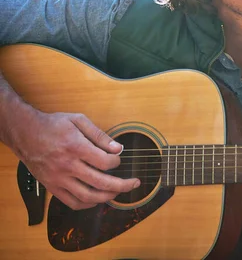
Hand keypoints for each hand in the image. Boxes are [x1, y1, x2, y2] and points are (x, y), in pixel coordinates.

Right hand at [9, 109, 139, 209]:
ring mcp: (59, 179)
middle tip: (134, 183)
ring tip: (119, 192)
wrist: (25, 133)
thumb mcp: (78, 120)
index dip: (117, 161)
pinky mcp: (52, 187)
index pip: (104, 162)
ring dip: (107, 197)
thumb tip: (118, 148)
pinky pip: (72, 202)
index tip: (118, 158)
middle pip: (101, 183)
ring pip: (88, 196)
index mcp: (76, 148)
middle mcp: (68, 166)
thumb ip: (99, 135)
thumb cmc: (53, 125)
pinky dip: (88, 205)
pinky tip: (97, 199)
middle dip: (122, 185)